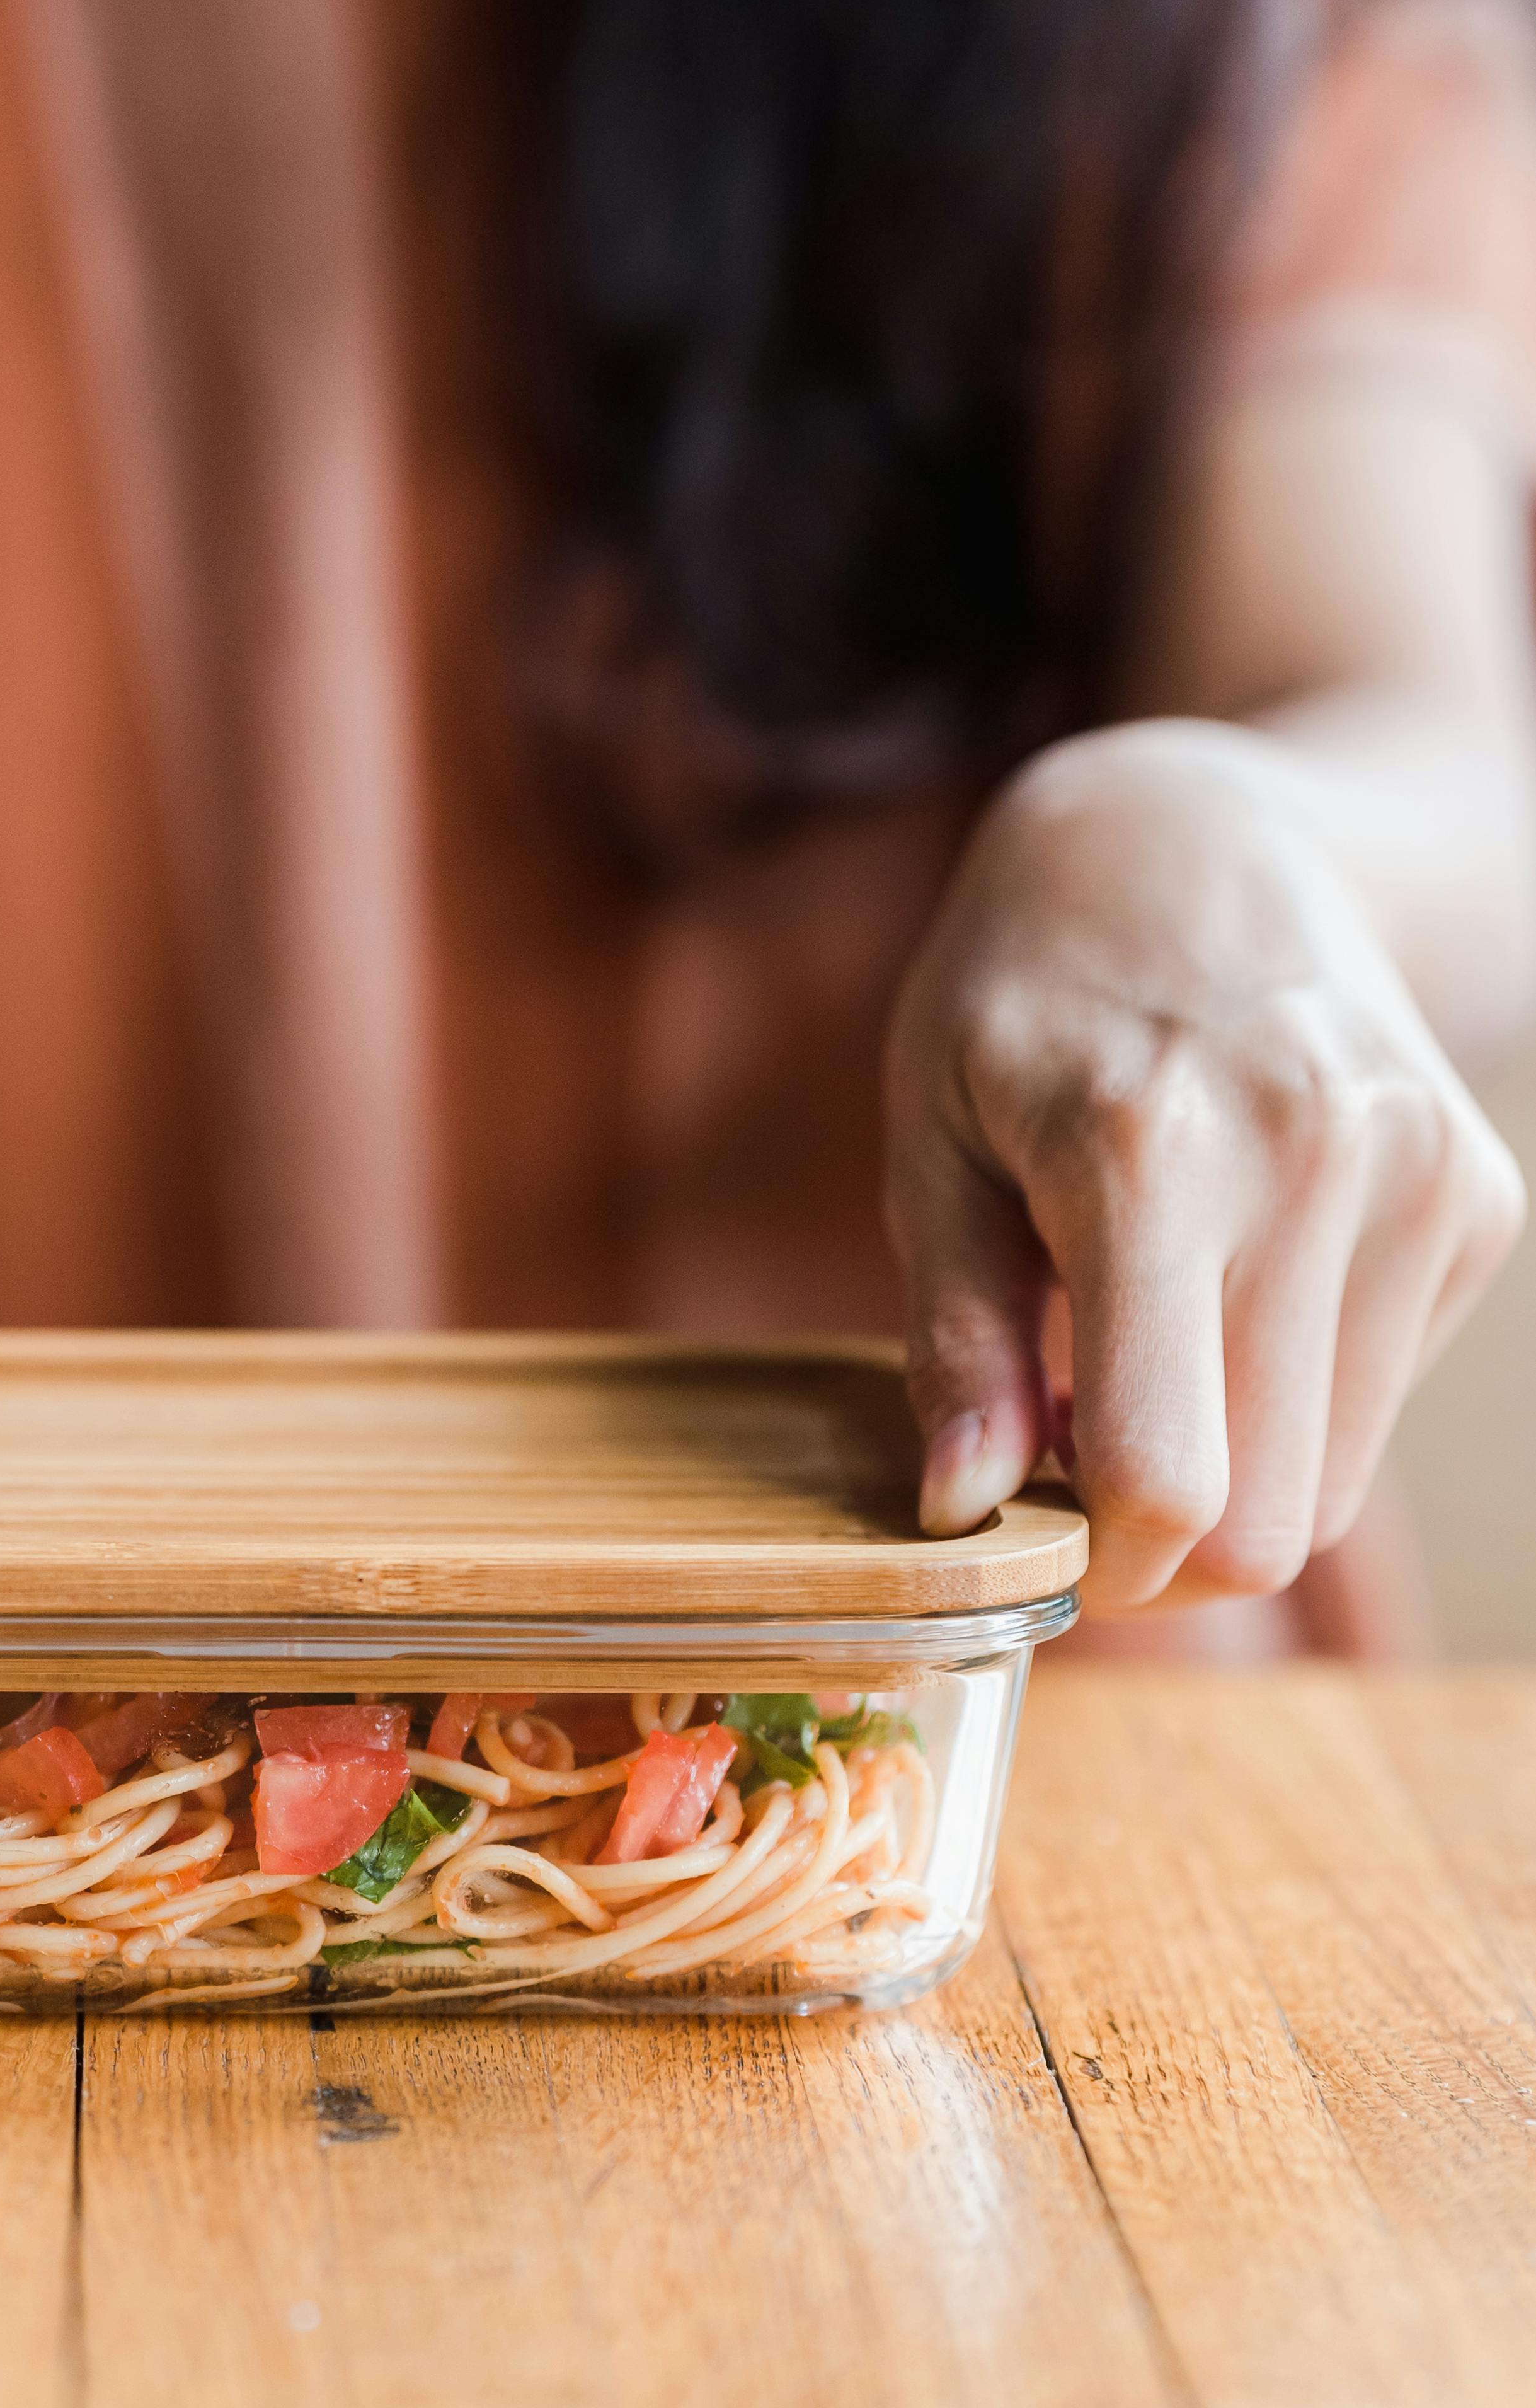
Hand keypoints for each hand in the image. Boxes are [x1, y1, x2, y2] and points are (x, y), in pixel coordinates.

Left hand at [885, 722, 1525, 1610]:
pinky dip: (1299, 1398)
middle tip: (1081, 1466)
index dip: (1105, 1567)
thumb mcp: (930, 1139)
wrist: (1208, 840)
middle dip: (1167, 1548)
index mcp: (1148, 1153)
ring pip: (1334, 1485)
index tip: (1048, 1545)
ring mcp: (1418, 1176)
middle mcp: (1313, 1161)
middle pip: (1267, 1519)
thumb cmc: (1030, 995)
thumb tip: (961, 1513)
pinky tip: (1236, 1286)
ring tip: (1148, 1353)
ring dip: (1234, 1471)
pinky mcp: (1476, 1198)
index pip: (1168, 1472)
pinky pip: (1381, 1401)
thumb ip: (951, 1337)